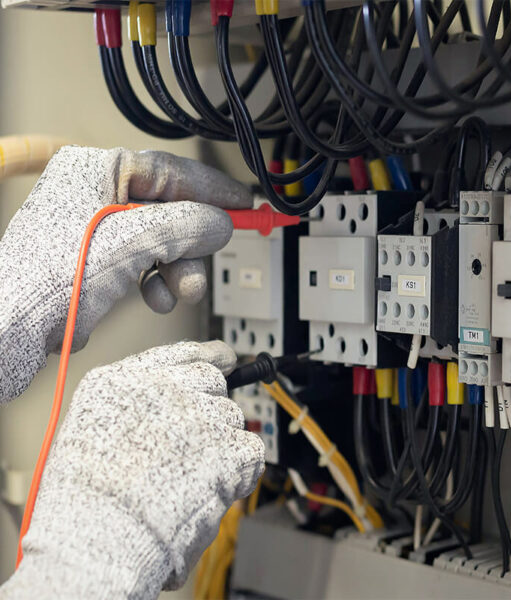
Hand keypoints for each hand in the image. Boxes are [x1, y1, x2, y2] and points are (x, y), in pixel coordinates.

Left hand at [0, 146, 251, 402]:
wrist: (12, 326)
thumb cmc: (50, 276)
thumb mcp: (133, 242)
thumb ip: (186, 225)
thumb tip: (220, 223)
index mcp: (97, 169)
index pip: (172, 171)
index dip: (214, 191)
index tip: (244, 205)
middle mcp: (95, 192)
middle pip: (170, 211)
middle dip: (190, 247)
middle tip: (204, 266)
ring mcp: (95, 226)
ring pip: (160, 240)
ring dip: (177, 269)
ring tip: (179, 292)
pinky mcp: (96, 258)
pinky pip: (143, 261)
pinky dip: (157, 281)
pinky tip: (156, 298)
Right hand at [2, 341, 264, 598]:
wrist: (101, 537)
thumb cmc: (83, 504)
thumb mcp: (88, 434)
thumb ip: (134, 411)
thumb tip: (166, 414)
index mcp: (120, 381)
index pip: (178, 354)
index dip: (208, 356)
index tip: (225, 357)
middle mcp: (164, 387)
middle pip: (212, 385)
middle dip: (209, 413)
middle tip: (194, 449)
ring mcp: (200, 413)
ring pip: (231, 420)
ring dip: (221, 447)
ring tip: (188, 481)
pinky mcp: (230, 444)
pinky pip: (249, 451)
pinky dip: (240, 472)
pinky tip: (212, 490)